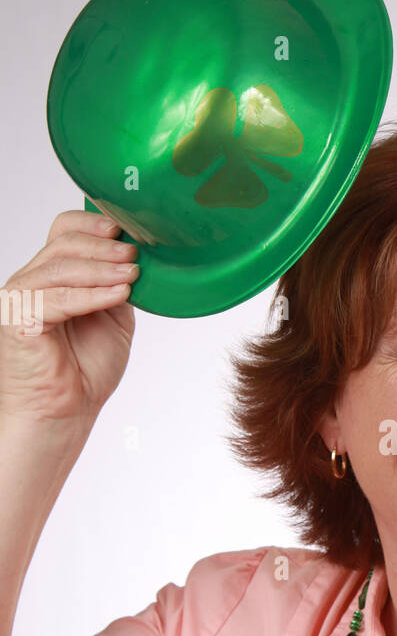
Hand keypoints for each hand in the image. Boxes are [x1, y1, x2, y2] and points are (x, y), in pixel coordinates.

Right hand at [0, 210, 139, 428]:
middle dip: (104, 246)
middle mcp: (31, 282)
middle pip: (63, 244)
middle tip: (134, 254)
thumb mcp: (114, 316)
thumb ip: (119, 285)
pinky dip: (92, 294)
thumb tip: (139, 258)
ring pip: (60, 267)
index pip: (63, 230)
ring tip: (131, 275)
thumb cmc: (85, 369)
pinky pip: (57, 298)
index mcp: (51, 276)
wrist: (66, 411)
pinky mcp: (18, 319)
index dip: (92, 224)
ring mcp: (20, 299)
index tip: (125, 230)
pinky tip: (119, 294)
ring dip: (102, 269)